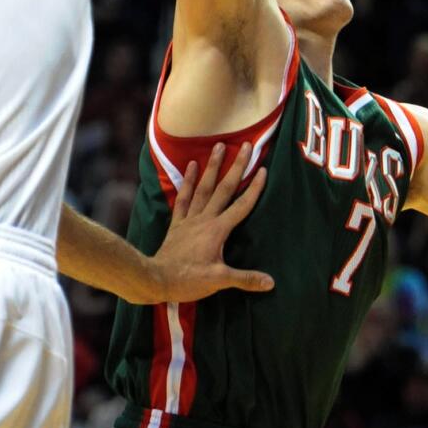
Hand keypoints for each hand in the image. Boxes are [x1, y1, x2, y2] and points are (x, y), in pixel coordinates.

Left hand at [143, 142, 273, 303]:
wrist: (156, 279)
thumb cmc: (188, 280)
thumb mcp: (220, 281)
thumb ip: (245, 279)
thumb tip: (271, 282)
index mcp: (218, 230)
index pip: (242, 205)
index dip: (255, 188)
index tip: (263, 168)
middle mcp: (205, 219)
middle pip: (225, 188)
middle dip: (236, 166)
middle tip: (245, 145)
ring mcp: (190, 219)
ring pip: (204, 187)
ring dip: (212, 166)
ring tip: (218, 145)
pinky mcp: (177, 223)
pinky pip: (183, 198)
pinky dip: (187, 182)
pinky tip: (190, 166)